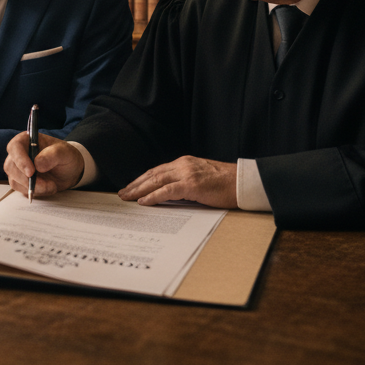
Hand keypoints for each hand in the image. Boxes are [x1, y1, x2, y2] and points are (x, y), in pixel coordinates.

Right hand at [4, 132, 83, 198]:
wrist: (69, 170)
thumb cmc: (65, 156)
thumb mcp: (64, 152)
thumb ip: (52, 155)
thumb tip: (37, 164)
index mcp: (26, 140)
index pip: (14, 147)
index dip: (20, 160)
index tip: (31, 172)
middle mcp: (18, 154)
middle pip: (11, 167)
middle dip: (27, 179)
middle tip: (47, 184)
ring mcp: (18, 169)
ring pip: (14, 181)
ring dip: (33, 187)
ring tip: (51, 185)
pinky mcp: (21, 182)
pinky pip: (21, 190)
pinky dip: (35, 192)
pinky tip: (47, 188)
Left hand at [118, 156, 237, 207]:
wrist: (242, 182)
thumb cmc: (224, 184)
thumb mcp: (201, 177)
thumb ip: (185, 181)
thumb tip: (169, 194)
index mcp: (184, 162)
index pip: (157, 171)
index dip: (142, 179)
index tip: (131, 187)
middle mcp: (183, 165)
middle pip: (153, 174)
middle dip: (136, 184)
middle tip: (123, 193)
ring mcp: (187, 173)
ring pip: (156, 181)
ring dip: (139, 190)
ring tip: (127, 197)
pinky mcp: (192, 184)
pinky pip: (167, 190)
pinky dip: (153, 196)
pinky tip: (144, 202)